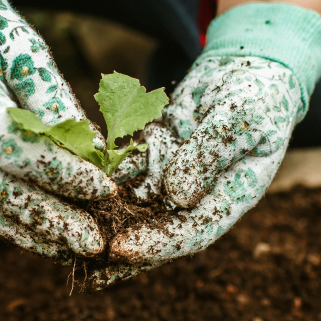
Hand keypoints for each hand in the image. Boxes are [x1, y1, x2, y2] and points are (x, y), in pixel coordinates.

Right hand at [0, 0, 115, 260]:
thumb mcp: (23, 49)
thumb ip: (52, 98)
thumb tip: (93, 148)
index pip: (14, 148)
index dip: (61, 172)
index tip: (104, 187)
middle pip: (0, 190)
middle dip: (52, 218)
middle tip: (95, 240)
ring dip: (37, 233)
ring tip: (79, 248)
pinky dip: (18, 228)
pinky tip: (52, 242)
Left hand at [93, 3, 320, 285]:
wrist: (249, 66)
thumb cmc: (258, 93)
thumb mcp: (241, 119)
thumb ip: (210, 154)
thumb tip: (178, 196)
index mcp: (231, 198)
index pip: (191, 232)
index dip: (156, 245)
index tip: (120, 249)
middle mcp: (199, 196)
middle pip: (156, 230)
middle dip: (117, 245)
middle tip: (77, 255)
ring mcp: (173, 176)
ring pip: (134, 205)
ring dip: (100, 218)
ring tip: (62, 229)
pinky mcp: (154, 154)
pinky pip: (122, 171)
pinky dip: (97, 179)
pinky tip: (66, 183)